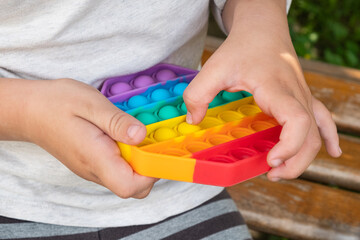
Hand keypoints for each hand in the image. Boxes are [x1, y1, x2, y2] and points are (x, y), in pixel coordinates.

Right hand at [0, 78, 156, 197]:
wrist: (30, 110)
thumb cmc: (57, 104)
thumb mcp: (90, 104)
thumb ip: (117, 122)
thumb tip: (141, 135)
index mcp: (95, 158)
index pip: (129, 186)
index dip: (150, 173)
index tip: (156, 150)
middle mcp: (94, 170)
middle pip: (132, 187)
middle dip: (150, 167)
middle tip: (148, 139)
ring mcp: (93, 169)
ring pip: (127, 179)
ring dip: (140, 161)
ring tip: (134, 134)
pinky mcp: (93, 163)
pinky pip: (118, 169)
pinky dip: (129, 156)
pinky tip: (124, 136)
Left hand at [183, 0, 340, 180]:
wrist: (262, 29)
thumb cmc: (241, 47)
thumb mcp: (214, 67)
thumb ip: (198, 93)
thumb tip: (193, 121)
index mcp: (276, 88)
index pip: (297, 120)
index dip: (289, 146)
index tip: (271, 161)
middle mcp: (295, 94)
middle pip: (309, 135)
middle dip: (294, 162)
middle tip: (270, 173)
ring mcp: (302, 96)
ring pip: (316, 132)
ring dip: (304, 156)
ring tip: (282, 171)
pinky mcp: (302, 97)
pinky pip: (324, 119)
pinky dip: (330, 137)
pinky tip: (335, 151)